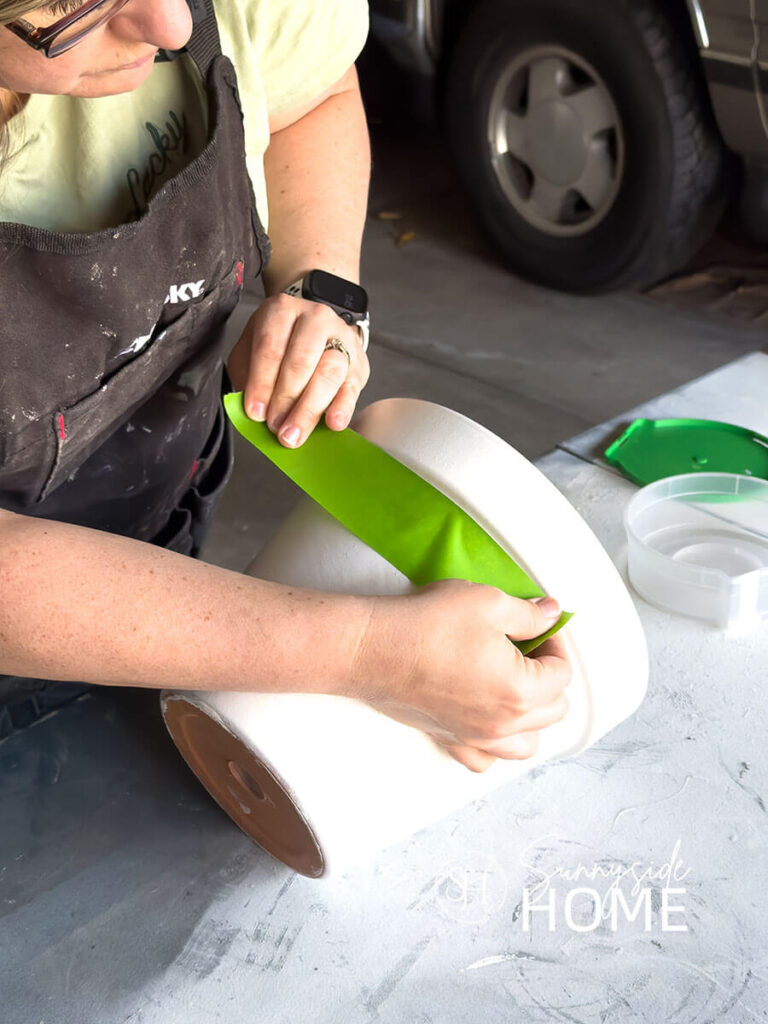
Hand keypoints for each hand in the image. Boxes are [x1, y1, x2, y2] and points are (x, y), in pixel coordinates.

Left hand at [227, 293, 369, 447]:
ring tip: (295, 434)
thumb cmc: (279, 343)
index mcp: (282, 311)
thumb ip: (248, 376)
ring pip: (328, 373)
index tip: (255, 412)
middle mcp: (315, 319)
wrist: (314, 330)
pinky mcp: (358, 363)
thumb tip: (253, 412)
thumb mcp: (251, 349)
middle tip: (275, 427)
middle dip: (286, 399)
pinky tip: (333, 423)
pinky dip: (342, 408)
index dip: (262, 383)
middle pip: (301, 361)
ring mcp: (341, 339)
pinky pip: (351, 388)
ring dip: (309, 409)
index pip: (271, 348)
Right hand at [350, 580, 571, 772]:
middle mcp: (503, 724)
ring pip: (527, 744)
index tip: (539, 627)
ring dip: (532, 717)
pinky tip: (489, 718)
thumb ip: (528, 613)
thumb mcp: (488, 603)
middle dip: (548, 678)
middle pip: (552, 710)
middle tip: (528, 649)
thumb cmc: (427, 626)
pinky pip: (486, 760)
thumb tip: (550, 613)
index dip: (555, 644)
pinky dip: (496, 745)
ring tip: (515, 686)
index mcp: (521, 691)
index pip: (562, 674)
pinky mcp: (450, 739)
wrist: (374, 649)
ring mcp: (475, 737)